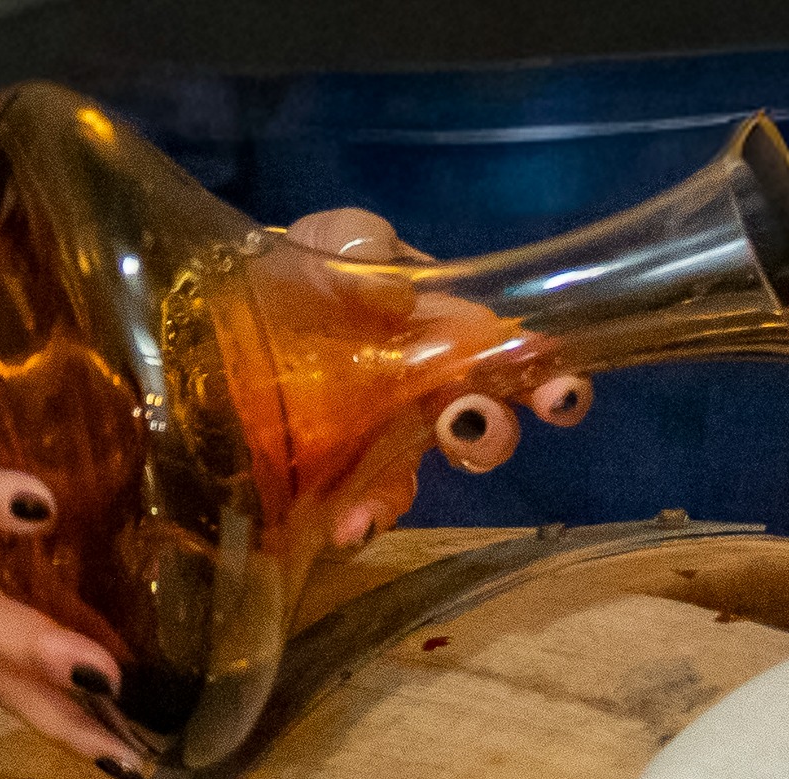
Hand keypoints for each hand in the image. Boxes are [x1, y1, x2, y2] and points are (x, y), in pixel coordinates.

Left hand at [278, 208, 595, 549]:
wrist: (230, 323)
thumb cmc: (298, 276)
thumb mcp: (328, 243)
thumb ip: (359, 243)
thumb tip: (397, 293)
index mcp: (446, 334)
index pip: (516, 358)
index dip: (548, 377)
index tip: (558, 391)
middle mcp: (433, 392)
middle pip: (489, 422)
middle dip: (495, 430)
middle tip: (472, 423)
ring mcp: (393, 438)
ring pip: (435, 468)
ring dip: (429, 476)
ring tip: (422, 462)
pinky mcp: (349, 475)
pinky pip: (377, 503)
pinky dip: (373, 516)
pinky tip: (352, 524)